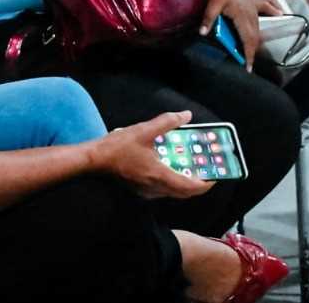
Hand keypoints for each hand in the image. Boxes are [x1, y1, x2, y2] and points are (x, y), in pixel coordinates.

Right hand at [89, 111, 214, 198]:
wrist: (94, 160)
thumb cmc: (118, 147)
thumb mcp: (144, 130)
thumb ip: (167, 122)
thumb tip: (186, 115)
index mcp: (160, 175)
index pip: (190, 187)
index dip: (205, 184)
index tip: (215, 176)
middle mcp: (155, 188)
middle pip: (183, 193)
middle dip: (197, 184)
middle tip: (205, 171)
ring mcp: (146, 191)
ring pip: (172, 192)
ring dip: (184, 183)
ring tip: (190, 168)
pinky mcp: (139, 189)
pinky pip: (162, 190)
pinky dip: (171, 182)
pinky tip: (169, 167)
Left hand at [198, 0, 260, 68]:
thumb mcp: (213, 2)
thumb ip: (208, 18)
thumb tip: (202, 33)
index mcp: (243, 17)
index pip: (248, 41)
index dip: (249, 55)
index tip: (248, 67)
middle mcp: (251, 15)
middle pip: (255, 39)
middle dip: (252, 53)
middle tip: (249, 64)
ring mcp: (254, 10)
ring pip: (258, 31)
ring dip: (255, 43)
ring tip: (252, 54)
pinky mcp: (253, 6)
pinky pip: (259, 23)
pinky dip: (257, 33)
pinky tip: (253, 36)